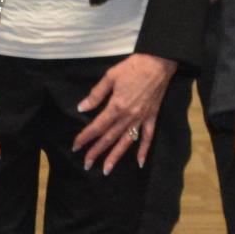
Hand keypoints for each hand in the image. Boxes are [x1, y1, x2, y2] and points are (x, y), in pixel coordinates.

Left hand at [73, 53, 175, 172]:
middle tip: (86, 164)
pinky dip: (144, 151)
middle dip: (96, 152)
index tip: (76, 146)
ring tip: (106, 170)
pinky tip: (140, 163)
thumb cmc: (132, 67)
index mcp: (116, 106)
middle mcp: (128, 116)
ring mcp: (141, 119)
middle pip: (109, 138)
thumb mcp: (110, 77)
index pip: (97, 126)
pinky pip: (148, 137)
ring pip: (126, 142)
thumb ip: (96, 95)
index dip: (85, 137)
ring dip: (115, 157)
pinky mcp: (152, 118)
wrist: (158, 63)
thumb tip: (82, 108)